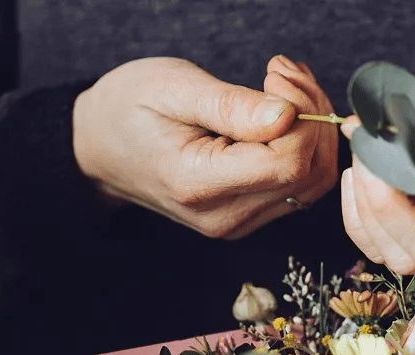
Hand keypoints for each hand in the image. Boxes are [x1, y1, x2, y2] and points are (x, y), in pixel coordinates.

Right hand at [73, 55, 337, 238]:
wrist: (101, 146)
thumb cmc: (129, 109)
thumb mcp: (174, 89)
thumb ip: (231, 106)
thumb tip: (286, 117)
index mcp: (200, 186)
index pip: (289, 163)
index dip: (301, 115)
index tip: (275, 75)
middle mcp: (225, 216)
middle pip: (310, 173)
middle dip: (312, 115)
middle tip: (282, 73)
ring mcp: (239, 222)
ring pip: (313, 181)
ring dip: (313, 128)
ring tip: (283, 85)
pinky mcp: (249, 214)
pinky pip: (301, 184)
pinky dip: (305, 143)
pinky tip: (284, 111)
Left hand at [341, 49, 414, 273]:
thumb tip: (374, 120)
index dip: (413, 184)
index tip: (386, 139)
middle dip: (382, 201)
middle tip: (365, 145)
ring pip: (400, 256)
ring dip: (367, 207)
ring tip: (365, 152)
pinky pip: (383, 248)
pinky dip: (360, 214)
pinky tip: (363, 173)